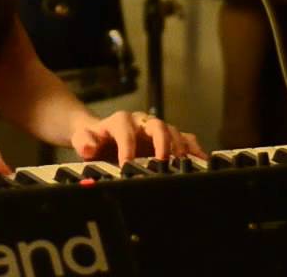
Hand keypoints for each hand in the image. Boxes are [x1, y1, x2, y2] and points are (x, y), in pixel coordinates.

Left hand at [69, 110, 206, 164]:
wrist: (100, 135)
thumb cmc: (94, 139)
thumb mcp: (83, 139)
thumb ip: (84, 141)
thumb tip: (89, 146)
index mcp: (120, 121)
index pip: (125, 130)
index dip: (127, 147)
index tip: (127, 165)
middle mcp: (141, 121)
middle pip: (157, 126)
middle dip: (163, 143)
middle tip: (163, 163)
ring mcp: (156, 129)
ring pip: (174, 132)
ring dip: (180, 148)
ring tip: (184, 165)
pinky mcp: (167, 138)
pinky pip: (185, 139)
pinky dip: (195, 149)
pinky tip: (203, 162)